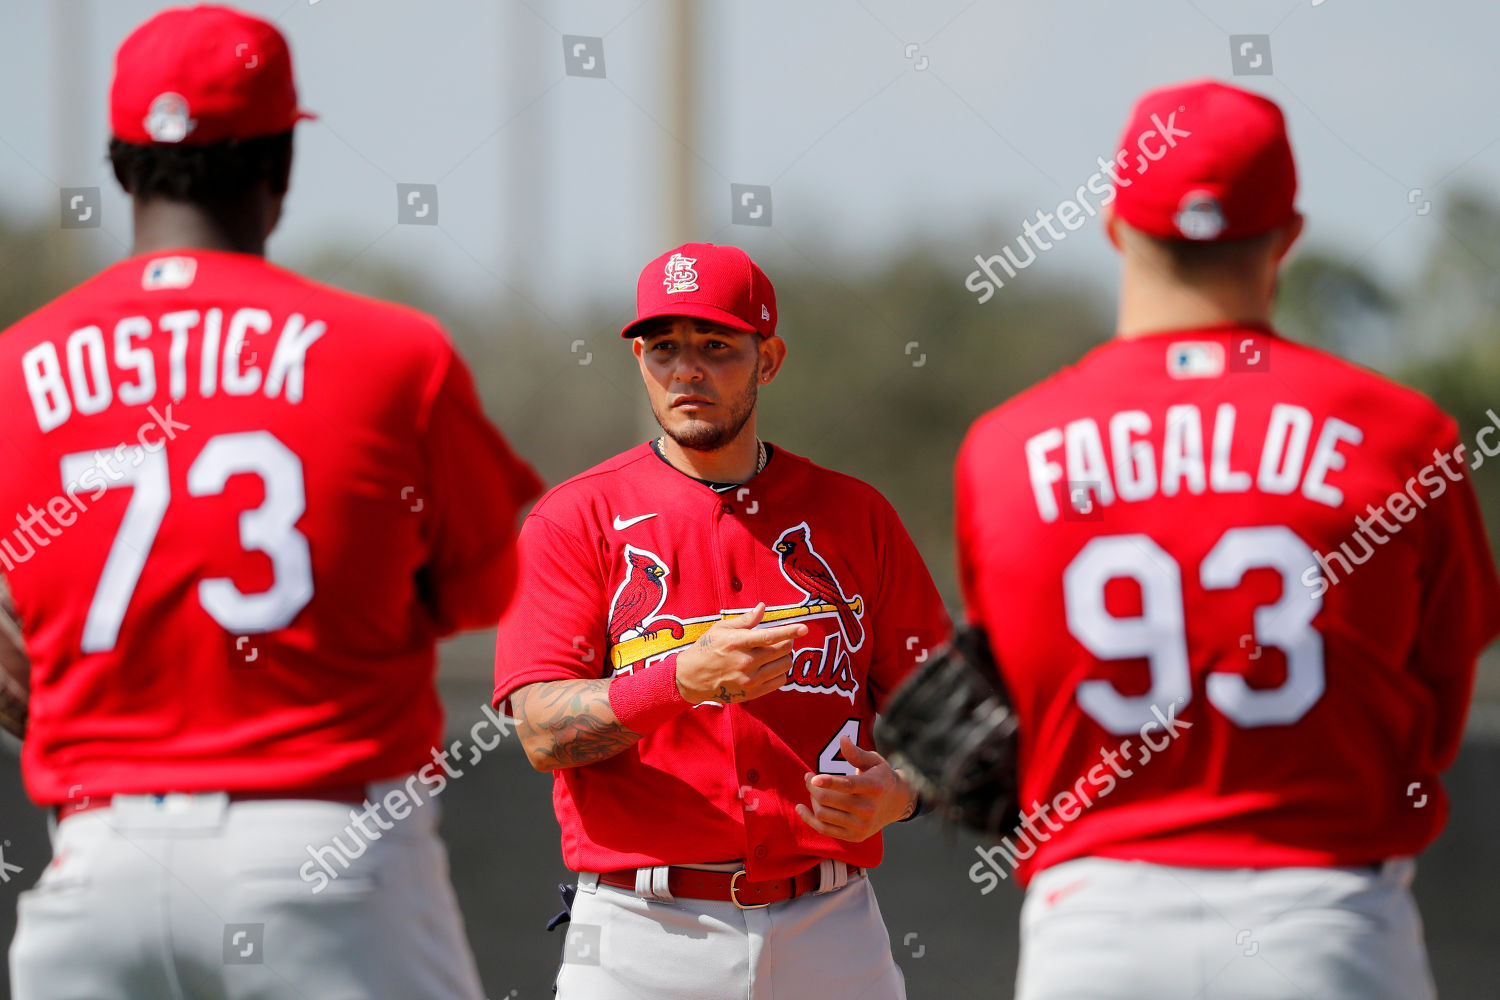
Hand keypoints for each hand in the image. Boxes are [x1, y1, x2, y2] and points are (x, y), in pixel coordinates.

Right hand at [674, 603, 807, 705]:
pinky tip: (771, 667)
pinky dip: (781, 672)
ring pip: (784, 666)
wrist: (691, 679)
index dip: (789, 631)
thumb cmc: (706, 649)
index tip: (803, 628)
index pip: (769, 636)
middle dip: (787, 641)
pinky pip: (779, 681)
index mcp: (737, 642)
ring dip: (785, 657)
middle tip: (783, 639)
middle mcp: (745, 662)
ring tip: (775, 653)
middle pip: (782, 650)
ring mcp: (749, 679)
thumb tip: (762, 607)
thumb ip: (744, 620)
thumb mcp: (721, 629)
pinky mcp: (752, 692)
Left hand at [795, 737, 917, 841]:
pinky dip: (809, 819)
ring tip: (813, 790)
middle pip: (829, 799)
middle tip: (808, 778)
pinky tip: (800, 807)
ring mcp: (861, 826)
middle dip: (812, 787)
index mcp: (874, 787)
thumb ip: (856, 753)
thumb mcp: (874, 762)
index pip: (848, 785)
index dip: (828, 781)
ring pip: (823, 814)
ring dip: (812, 799)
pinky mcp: (854, 837)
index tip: (812, 778)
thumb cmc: (880, 777)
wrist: (897, 803)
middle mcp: (868, 809)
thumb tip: (842, 739)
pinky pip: (824, 829)